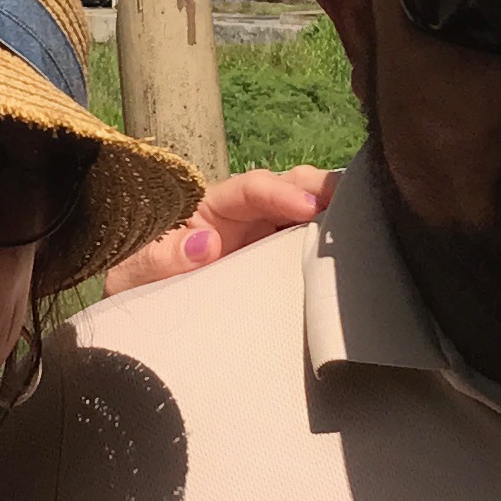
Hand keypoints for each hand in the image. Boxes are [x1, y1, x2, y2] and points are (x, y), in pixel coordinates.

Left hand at [104, 166, 336, 295]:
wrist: (136, 313)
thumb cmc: (132, 283)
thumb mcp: (133, 271)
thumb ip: (160, 258)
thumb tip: (204, 243)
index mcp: (208, 207)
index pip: (250, 188)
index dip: (280, 191)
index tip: (308, 206)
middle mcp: (241, 217)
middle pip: (289, 189)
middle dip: (321, 189)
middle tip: (354, 202)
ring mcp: (262, 239)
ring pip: (306, 214)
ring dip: (334, 213)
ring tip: (367, 222)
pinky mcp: (274, 264)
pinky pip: (307, 246)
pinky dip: (331, 243)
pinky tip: (358, 251)